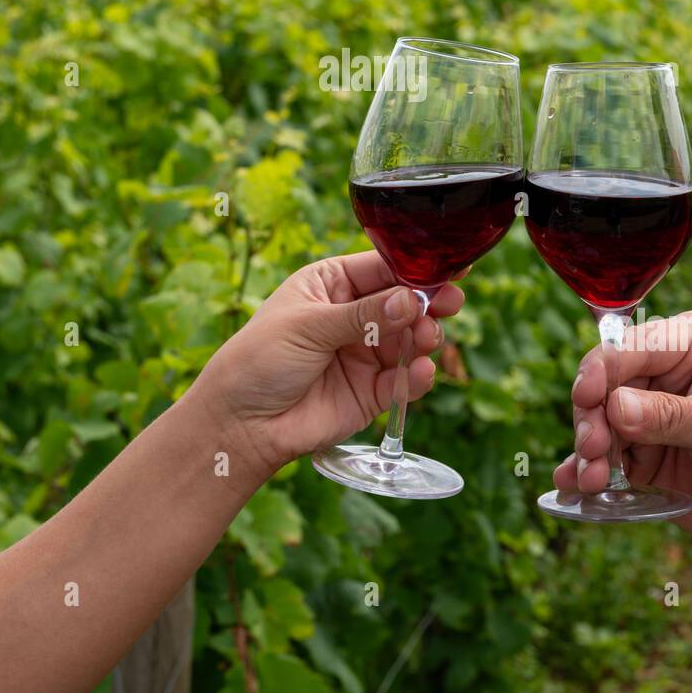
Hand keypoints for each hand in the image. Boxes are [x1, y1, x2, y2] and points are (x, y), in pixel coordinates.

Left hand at [199, 252, 463, 475]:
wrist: (241, 424)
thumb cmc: (260, 360)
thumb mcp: (308, 326)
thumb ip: (363, 315)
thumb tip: (411, 300)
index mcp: (332, 284)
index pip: (382, 268)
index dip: (416, 268)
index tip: (450, 268)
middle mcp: (353, 316)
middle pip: (404, 303)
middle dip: (429, 302)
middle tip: (449, 303)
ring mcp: (365, 353)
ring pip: (410, 339)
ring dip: (425, 337)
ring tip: (426, 339)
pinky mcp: (372, 391)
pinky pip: (405, 380)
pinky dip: (418, 376)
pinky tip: (421, 371)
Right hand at [553, 312, 691, 551]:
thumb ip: (671, 416)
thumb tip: (614, 407)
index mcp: (689, 345)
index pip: (630, 348)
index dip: (601, 371)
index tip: (586, 399)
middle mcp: (663, 376)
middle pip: (604, 387)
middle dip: (592, 419)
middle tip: (594, 451)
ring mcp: (649, 417)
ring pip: (598, 425)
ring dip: (588, 452)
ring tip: (592, 481)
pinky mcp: (643, 456)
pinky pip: (604, 460)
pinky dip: (585, 473)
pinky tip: (572, 487)